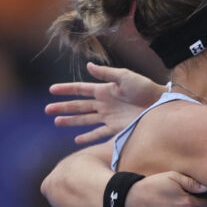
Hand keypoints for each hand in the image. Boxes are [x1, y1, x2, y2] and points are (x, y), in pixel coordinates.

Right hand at [46, 62, 163, 144]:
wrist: (160, 105)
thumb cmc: (144, 88)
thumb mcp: (125, 77)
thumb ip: (106, 74)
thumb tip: (88, 66)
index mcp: (104, 90)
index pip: (80, 89)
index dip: (66, 90)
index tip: (51, 90)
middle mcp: (104, 104)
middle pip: (78, 106)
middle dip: (63, 107)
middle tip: (47, 110)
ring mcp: (109, 117)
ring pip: (85, 120)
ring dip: (71, 121)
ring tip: (57, 122)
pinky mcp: (116, 129)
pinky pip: (98, 134)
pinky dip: (88, 137)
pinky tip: (77, 140)